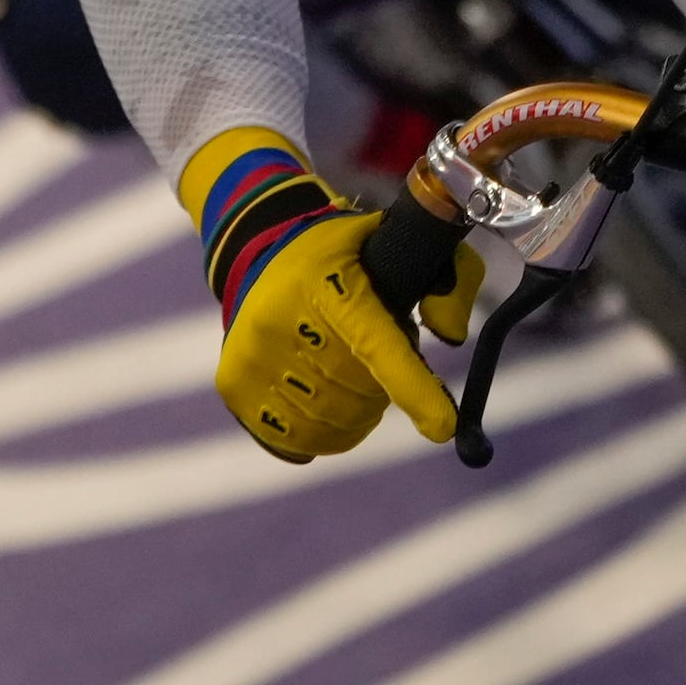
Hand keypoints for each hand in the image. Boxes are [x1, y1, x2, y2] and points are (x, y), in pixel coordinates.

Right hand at [192, 139, 462, 460]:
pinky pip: (295, 438)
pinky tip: (322, 398)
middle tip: (375, 353)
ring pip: (332, 422)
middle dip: (384, 384)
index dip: (412, 388)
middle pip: (362, 392)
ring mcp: (253, 354)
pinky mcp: (234, 384)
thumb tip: (451, 337)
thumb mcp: (405, 246)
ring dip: (356, 410)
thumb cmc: (349, 257)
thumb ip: (450, 282)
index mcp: (329, 282)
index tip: (443, 428)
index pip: (377, 345)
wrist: (262, 246)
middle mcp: (282, 318)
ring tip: (349, 371)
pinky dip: (322, 431)